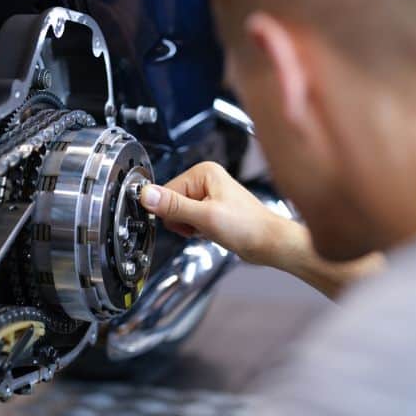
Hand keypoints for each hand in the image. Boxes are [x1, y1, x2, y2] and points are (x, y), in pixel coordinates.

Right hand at [140, 162, 290, 266]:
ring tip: (208, 228)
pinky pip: (189, 219)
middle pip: (171, 202)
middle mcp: (205, 180)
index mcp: (203, 172)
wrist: (269, 243)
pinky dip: (195, 229)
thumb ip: (173, 206)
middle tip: (201, 225)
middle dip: (182, 220)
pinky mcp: (210, 208)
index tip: (188, 220)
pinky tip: (210, 231)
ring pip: (179, 213)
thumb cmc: (248, 227)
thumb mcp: (205, 217)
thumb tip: (147, 195)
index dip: (172, 212)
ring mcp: (208, 194)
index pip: (166, 191)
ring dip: (189, 226)